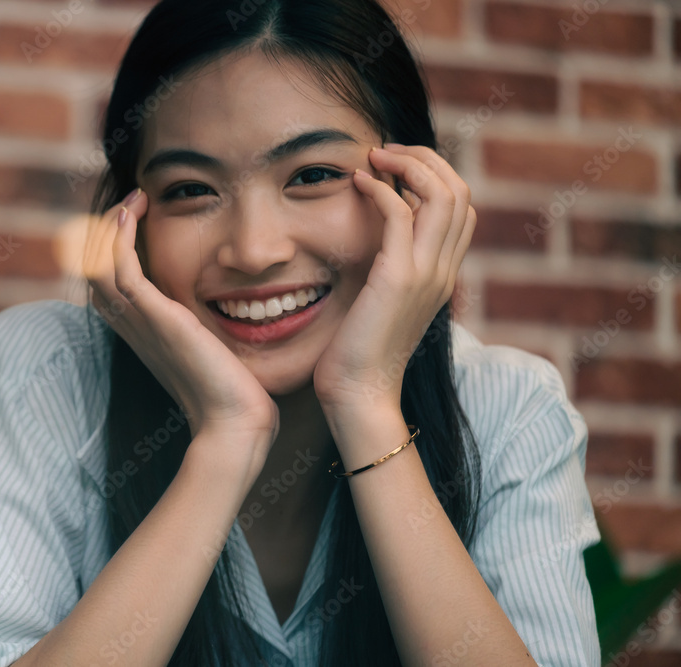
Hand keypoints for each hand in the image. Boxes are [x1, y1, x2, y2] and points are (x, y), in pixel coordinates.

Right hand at [83, 189, 279, 460]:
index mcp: (144, 334)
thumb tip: (232, 313)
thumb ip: (209, 330)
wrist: (235, 424)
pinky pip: (118, 269)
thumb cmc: (234, 394)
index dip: (110, 251)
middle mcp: (134, 328)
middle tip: (131, 203)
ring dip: (109, 226)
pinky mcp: (156, 317)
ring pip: (97, 266)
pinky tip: (131, 211)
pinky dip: (117, 236)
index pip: (108, 286)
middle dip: (104, 233)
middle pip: (92, 273)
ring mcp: (141, 323)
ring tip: (133, 199)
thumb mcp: (215, 350)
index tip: (135, 220)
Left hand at [312, 143, 476, 412]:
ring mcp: (426, 273)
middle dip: (424, 159)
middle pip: (460, 191)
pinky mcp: (399, 278)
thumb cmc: (359, 354)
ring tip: (375, 157)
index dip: (434, 176)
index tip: (394, 169)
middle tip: (385, 153)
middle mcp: (443, 270)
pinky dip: (381, 187)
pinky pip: (400, 213)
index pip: (461, 208)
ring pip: (443, 193)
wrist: (360, 396)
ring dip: (408, 164)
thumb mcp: (383, 306)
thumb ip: (390, 273)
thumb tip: (375, 246)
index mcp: (442, 275)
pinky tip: (357, 182)